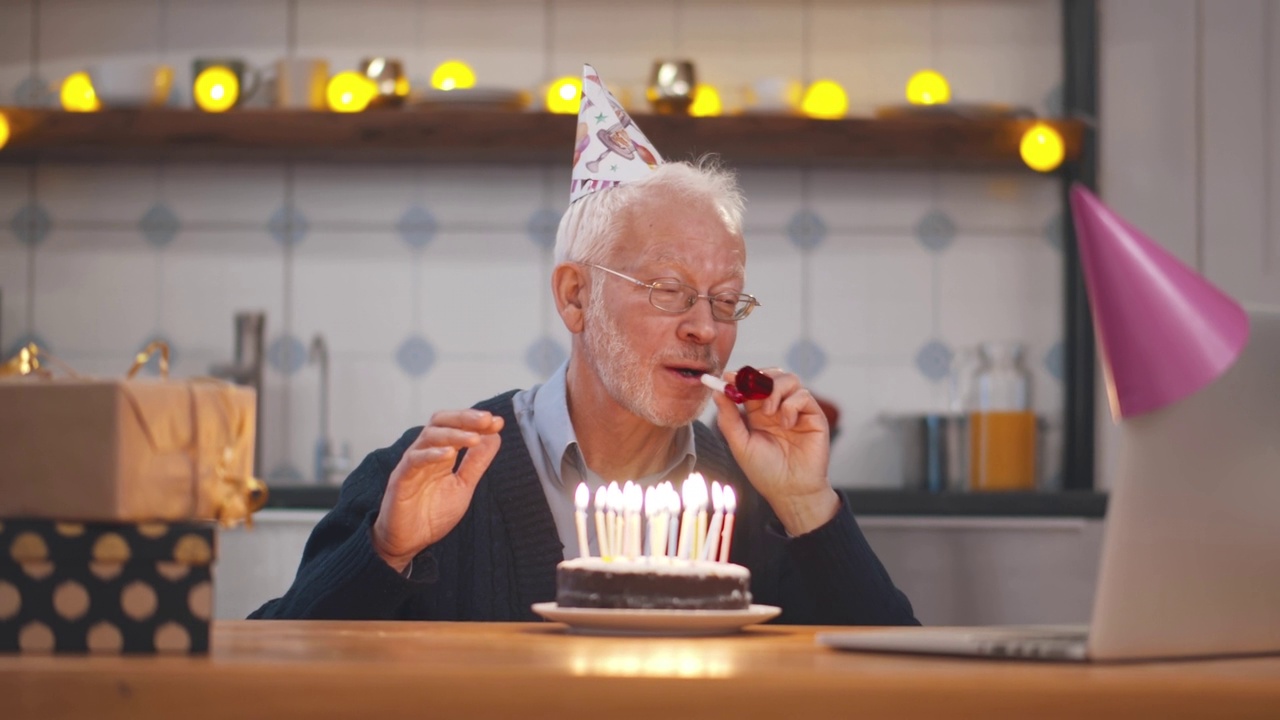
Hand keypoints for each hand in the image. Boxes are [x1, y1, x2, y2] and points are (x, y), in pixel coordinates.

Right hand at [371, 410, 503, 571]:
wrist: (408, 542)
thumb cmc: (431, 514)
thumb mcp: (463, 486)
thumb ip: (476, 463)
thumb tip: (494, 436)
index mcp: (441, 454)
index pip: (457, 427)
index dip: (476, 422)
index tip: (498, 422)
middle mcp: (426, 453)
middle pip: (441, 422)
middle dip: (465, 417)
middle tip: (486, 420)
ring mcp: (412, 464)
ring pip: (428, 436)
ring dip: (453, 434)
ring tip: (474, 438)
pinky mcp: (400, 479)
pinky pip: (414, 460)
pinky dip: (431, 454)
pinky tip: (448, 454)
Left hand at [712, 369, 837, 535]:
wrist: (790, 491)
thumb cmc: (765, 471)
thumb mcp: (740, 445)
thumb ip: (729, 419)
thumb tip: (718, 392)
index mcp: (758, 413)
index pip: (750, 384)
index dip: (740, 377)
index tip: (727, 376)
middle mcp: (777, 407)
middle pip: (771, 375)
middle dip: (758, 378)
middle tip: (749, 389)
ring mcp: (796, 410)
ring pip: (788, 379)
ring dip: (775, 389)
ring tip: (769, 412)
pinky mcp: (813, 415)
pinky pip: (803, 395)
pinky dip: (791, 405)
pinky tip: (786, 424)